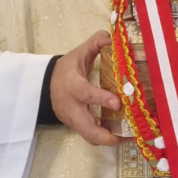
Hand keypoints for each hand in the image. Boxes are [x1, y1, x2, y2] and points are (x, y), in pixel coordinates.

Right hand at [50, 30, 122, 146]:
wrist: (45, 84)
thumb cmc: (66, 68)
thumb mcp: (79, 52)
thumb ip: (96, 43)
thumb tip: (114, 38)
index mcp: (72, 86)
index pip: (85, 93)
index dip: (101, 99)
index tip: (118, 102)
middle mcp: (72, 107)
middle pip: (87, 129)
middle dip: (107, 136)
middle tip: (130, 135)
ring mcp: (73, 120)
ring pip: (90, 138)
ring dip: (110, 140)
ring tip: (132, 137)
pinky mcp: (76, 127)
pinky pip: (91, 136)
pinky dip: (106, 138)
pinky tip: (123, 134)